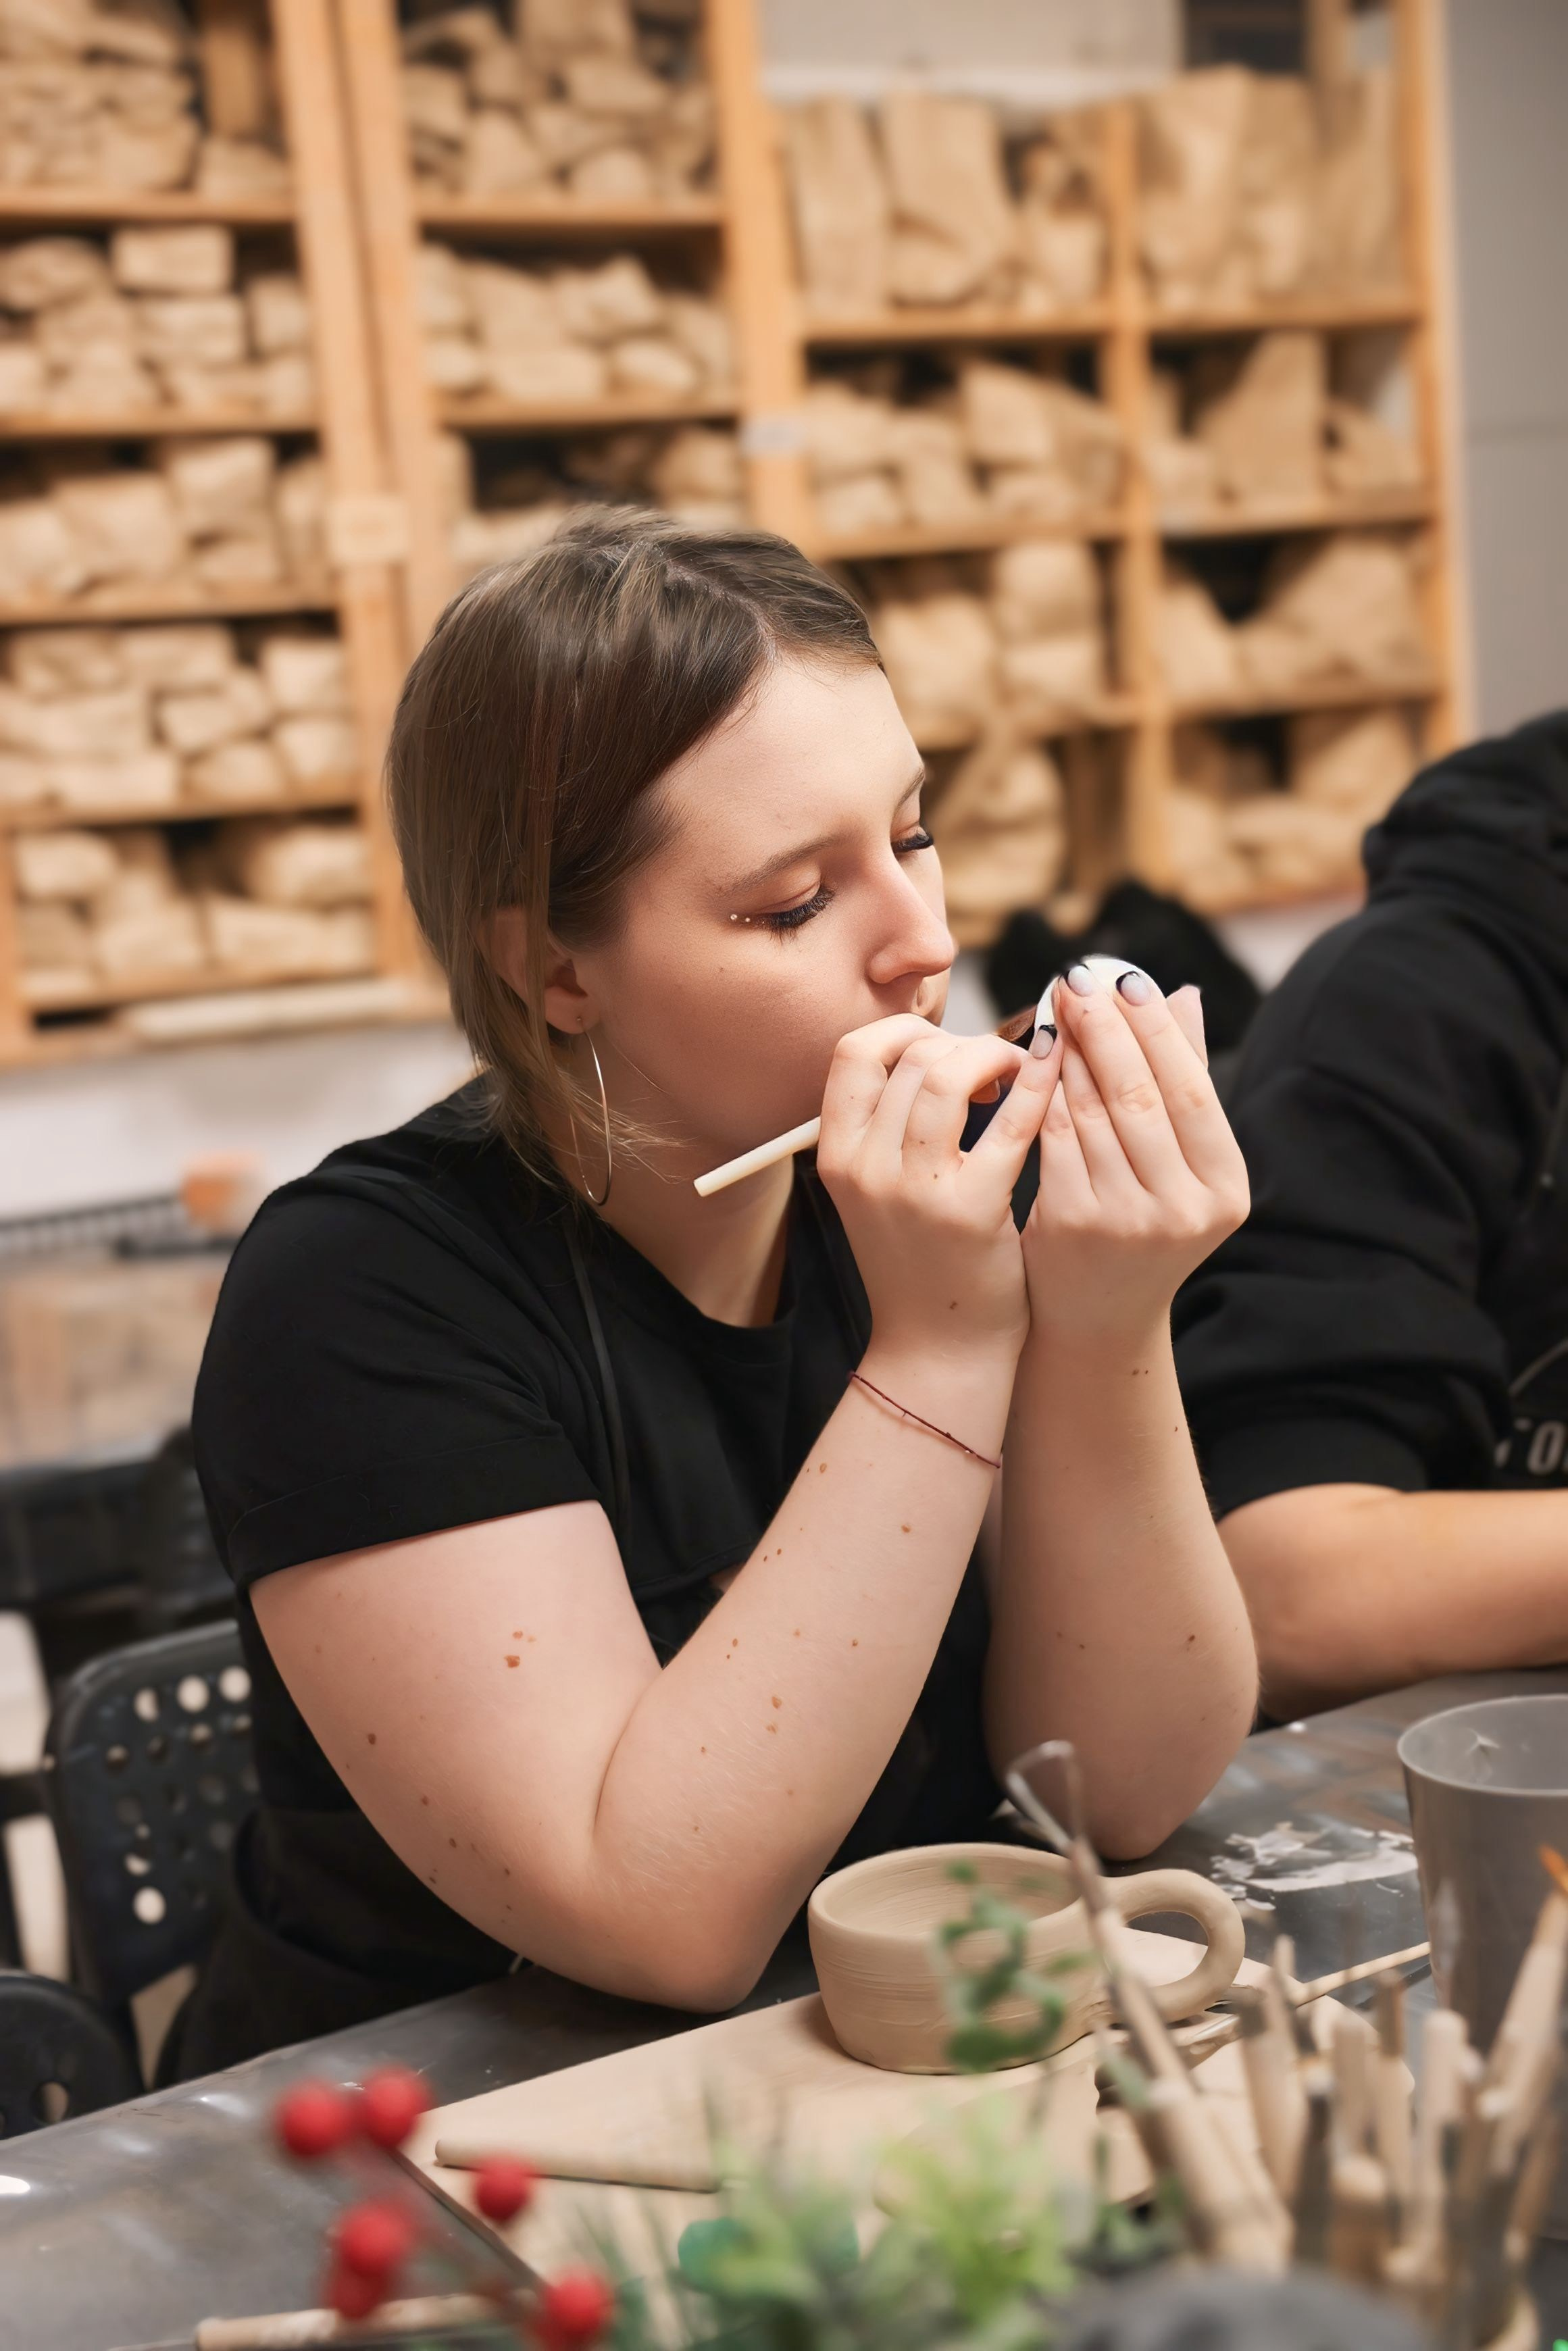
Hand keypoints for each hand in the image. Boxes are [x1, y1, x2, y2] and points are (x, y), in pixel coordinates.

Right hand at [816, 1015, 1061, 1363]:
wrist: (938, 1351)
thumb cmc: (920, 1262)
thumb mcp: (876, 1191)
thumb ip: (888, 1127)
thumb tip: (934, 1047)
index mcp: (837, 1156)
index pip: (854, 1052)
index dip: (904, 1032)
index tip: (944, 1048)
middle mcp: (865, 1168)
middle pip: (909, 1056)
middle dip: (961, 1043)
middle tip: (994, 1067)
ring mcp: (913, 1190)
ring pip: (948, 1074)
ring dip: (994, 1055)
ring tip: (1018, 1074)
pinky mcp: (970, 1209)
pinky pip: (1010, 1120)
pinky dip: (1039, 1083)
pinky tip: (1056, 1072)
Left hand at [1023, 966, 1248, 1342]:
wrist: (1098, 1316)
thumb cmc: (1143, 1223)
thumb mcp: (1182, 1165)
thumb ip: (1183, 1084)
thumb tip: (1184, 994)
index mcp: (1224, 1187)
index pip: (1190, 1088)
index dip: (1155, 1027)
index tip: (1127, 979)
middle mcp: (1184, 1209)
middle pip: (1140, 1094)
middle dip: (1105, 1026)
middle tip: (1078, 976)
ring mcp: (1128, 1221)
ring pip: (1092, 1112)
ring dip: (1070, 1050)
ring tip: (1057, 1006)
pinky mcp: (1073, 1225)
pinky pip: (1055, 1137)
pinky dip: (1044, 1091)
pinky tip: (1035, 1056)